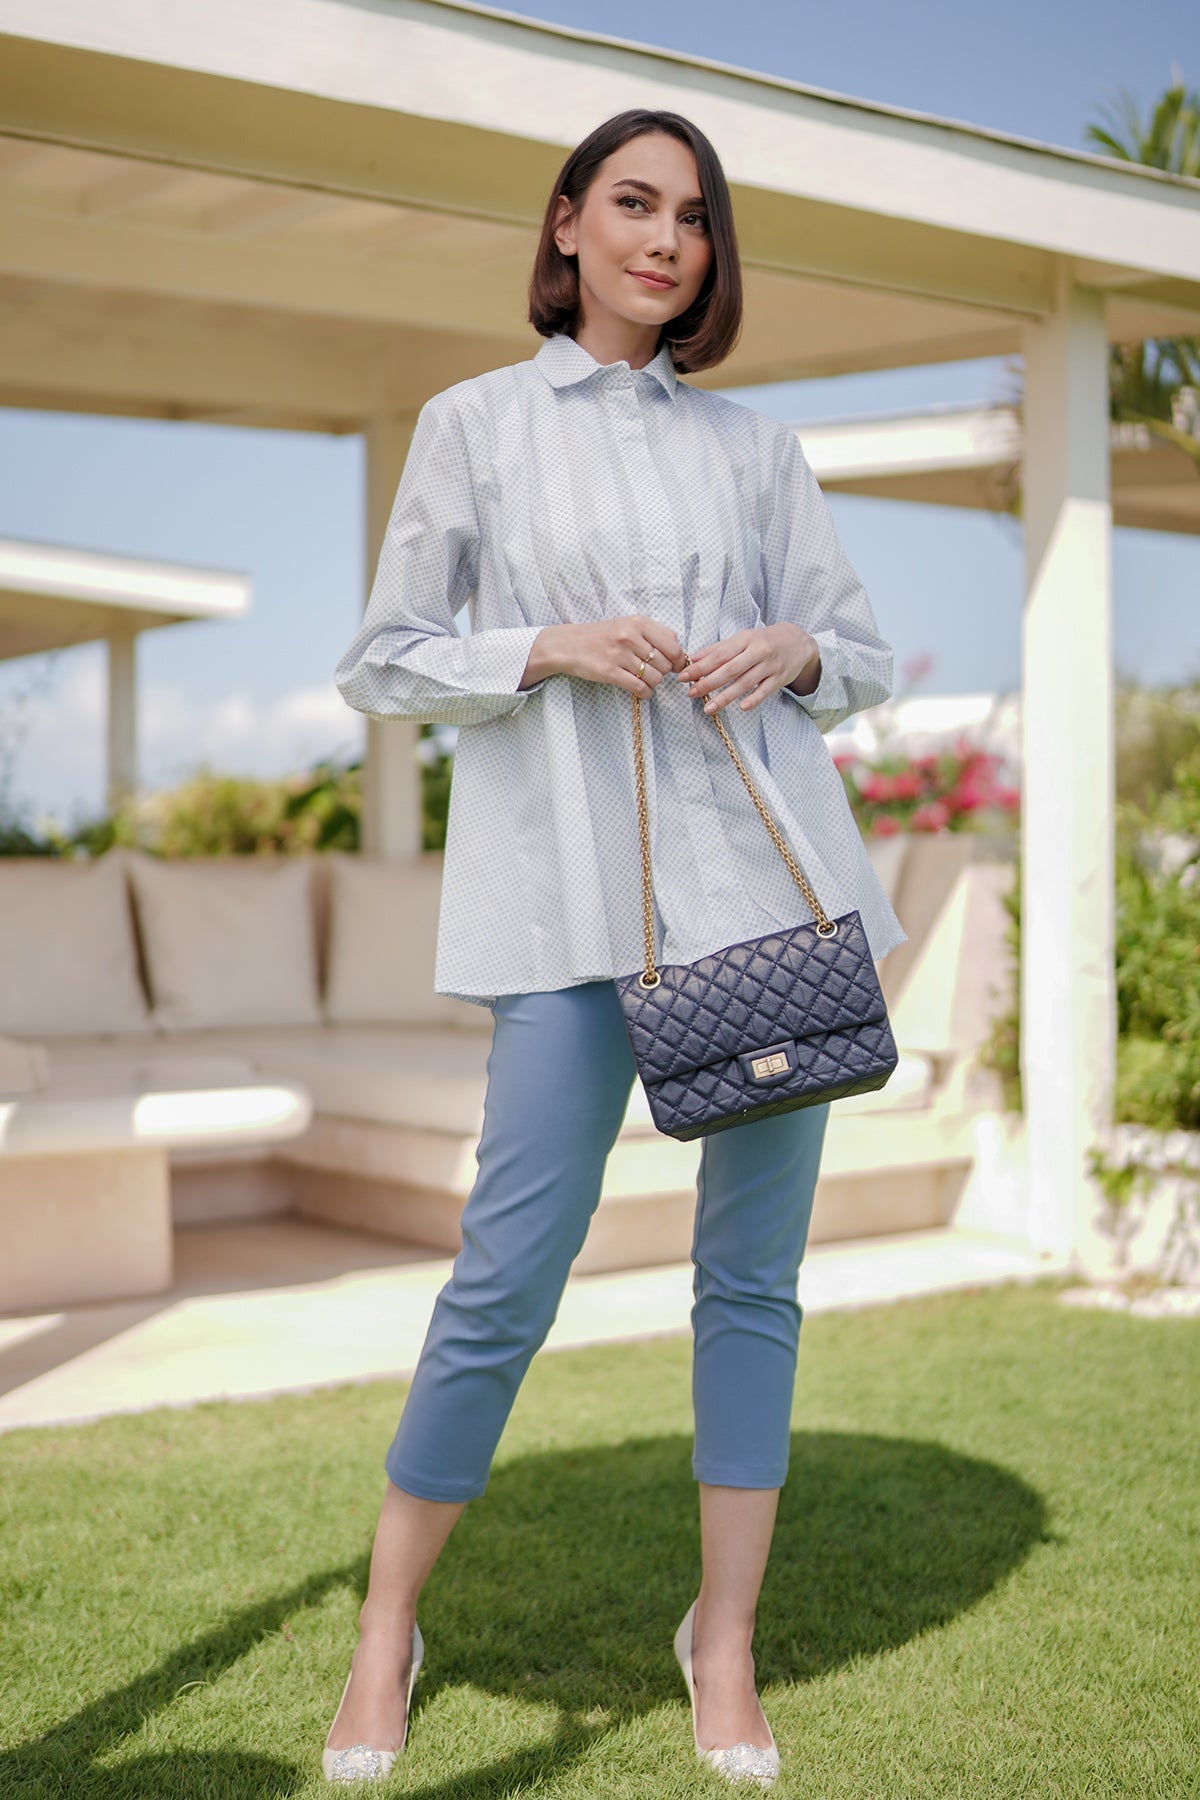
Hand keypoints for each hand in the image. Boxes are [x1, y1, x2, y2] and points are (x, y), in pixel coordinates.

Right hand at [522, 616, 688, 695]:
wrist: (569, 645)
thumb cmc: (602, 636)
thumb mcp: (628, 625)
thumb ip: (653, 634)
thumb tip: (678, 651)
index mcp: (638, 623)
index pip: (673, 645)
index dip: (677, 659)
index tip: (673, 665)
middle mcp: (630, 636)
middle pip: (665, 663)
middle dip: (663, 672)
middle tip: (653, 672)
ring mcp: (619, 654)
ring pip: (654, 677)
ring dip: (653, 683)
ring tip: (644, 680)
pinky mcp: (610, 672)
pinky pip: (640, 688)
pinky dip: (645, 693)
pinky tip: (642, 691)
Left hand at [677, 623, 818, 713]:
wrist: (798, 641)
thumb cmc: (764, 640)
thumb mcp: (742, 639)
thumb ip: (718, 649)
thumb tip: (693, 658)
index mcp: (745, 639)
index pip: (719, 655)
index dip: (700, 667)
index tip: (683, 676)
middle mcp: (758, 652)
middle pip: (730, 670)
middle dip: (708, 683)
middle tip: (692, 693)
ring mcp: (770, 666)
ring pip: (745, 683)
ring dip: (725, 696)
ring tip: (708, 708)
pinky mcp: (779, 679)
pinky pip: (765, 691)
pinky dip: (753, 699)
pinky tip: (741, 708)